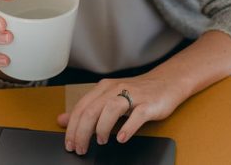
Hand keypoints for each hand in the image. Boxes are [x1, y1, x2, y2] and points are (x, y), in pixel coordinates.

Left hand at [57, 74, 184, 154]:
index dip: (72, 127)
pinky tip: (121, 138)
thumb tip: (63, 120)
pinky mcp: (149, 103)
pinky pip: (137, 115)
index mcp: (104, 88)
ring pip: (111, 109)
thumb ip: (86, 110)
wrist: (167, 82)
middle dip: (82, 132)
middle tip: (81, 148)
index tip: (70, 144)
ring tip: (101, 141)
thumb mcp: (108, 99)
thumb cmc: (137, 93)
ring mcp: (133, 95)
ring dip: (102, 128)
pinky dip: (127, 127)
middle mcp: (116, 89)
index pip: (82, 107)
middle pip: (93, 109)